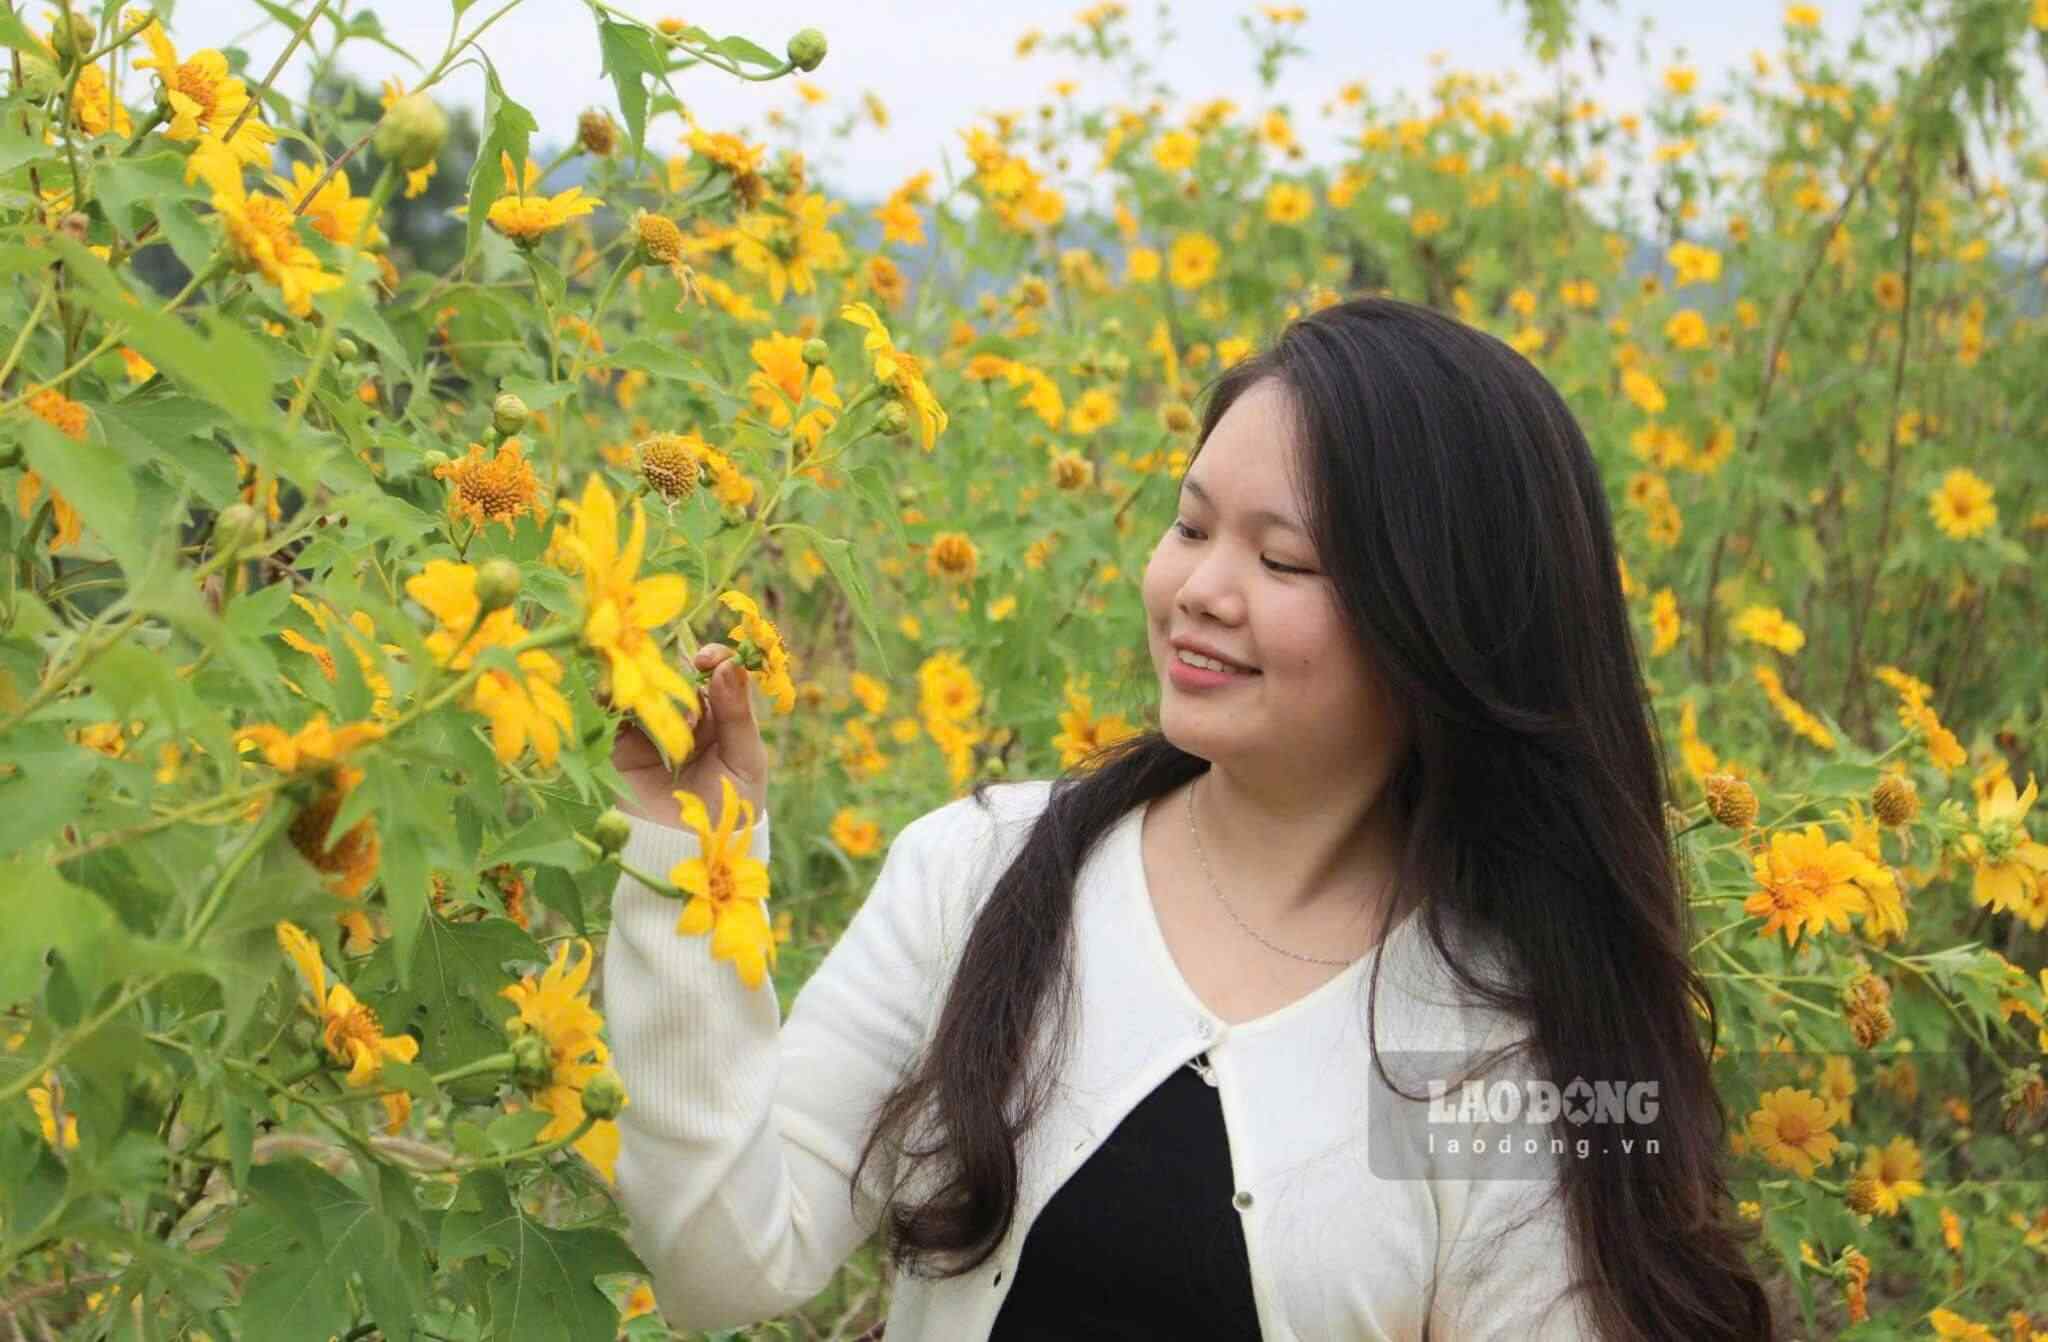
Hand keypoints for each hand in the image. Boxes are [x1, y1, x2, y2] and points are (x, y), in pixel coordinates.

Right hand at [610, 643, 768, 831]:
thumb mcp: (745, 760)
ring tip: (657, 705)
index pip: (717, 675)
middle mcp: (689, 720)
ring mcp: (655, 733)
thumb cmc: (730, 810)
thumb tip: (727, 666)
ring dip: (650, 688)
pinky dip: (618, 702)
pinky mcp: (624, 748)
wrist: (691, 853)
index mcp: (723, 719)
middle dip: (678, 675)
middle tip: (679, 689)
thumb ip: (738, 714)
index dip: (712, 660)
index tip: (707, 660)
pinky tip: (621, 704)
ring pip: (648, 691)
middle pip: (679, 677)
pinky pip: (618, 715)